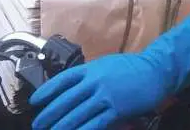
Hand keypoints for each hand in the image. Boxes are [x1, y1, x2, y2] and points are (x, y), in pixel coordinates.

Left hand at [30, 7, 189, 129]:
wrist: (155, 71)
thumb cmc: (130, 68)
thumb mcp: (105, 65)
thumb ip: (90, 75)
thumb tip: (73, 87)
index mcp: (90, 69)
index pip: (62, 80)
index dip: (47, 91)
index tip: (35, 101)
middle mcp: (93, 81)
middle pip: (65, 99)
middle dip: (49, 114)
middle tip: (38, 124)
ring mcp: (104, 95)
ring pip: (76, 113)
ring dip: (61, 126)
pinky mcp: (115, 108)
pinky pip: (94, 123)